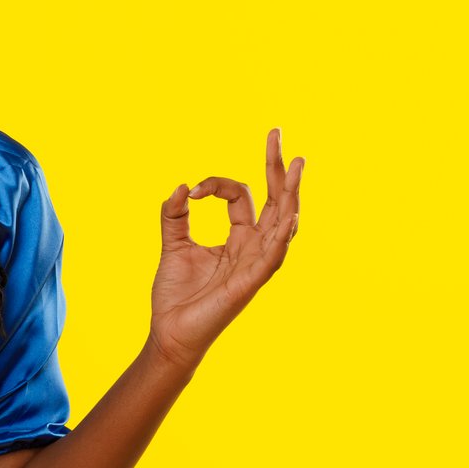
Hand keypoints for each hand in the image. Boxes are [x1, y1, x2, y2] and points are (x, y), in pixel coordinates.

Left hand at [148, 128, 304, 368]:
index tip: (192, 190)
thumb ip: (175, 215)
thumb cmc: (176, 295)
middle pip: (273, 201)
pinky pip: (272, 256)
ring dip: (290, 195)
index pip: (240, 195)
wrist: (169, 333)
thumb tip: (182, 185)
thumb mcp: (173, 245)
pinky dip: (281, 236)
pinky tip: (289, 214)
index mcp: (238, 238)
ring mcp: (255, 265)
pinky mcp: (250, 283)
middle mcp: (253, 248)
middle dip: (276, 168)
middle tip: (276, 134)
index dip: (216, 183)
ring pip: (282, 223)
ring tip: (299, 165)